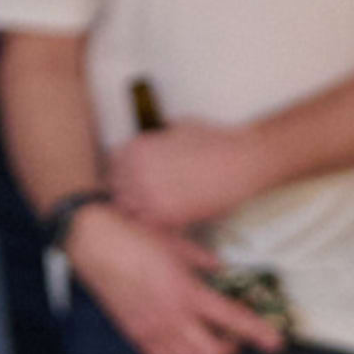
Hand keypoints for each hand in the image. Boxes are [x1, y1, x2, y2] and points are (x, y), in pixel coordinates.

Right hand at [65, 204, 285, 353]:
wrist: (94, 242)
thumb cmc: (135, 237)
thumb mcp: (178, 241)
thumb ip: (204, 260)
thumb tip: (221, 270)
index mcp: (187, 292)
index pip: (232, 320)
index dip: (258, 333)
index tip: (275, 342)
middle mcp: (171, 317)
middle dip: (230, 350)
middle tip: (235, 336)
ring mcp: (151, 329)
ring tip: (210, 340)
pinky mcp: (135, 333)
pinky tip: (182, 343)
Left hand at [109, 119, 268, 230]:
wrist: (241, 161)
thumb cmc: (215, 141)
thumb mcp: (179, 127)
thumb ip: (159, 138)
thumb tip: (156, 141)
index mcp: (137, 148)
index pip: (113, 163)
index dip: (124, 171)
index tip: (133, 178)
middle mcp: (136, 171)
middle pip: (116, 188)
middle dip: (128, 192)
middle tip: (143, 197)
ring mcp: (148, 196)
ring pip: (127, 210)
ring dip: (137, 210)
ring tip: (155, 210)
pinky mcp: (165, 217)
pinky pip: (147, 226)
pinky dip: (154, 226)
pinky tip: (167, 221)